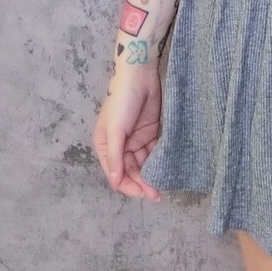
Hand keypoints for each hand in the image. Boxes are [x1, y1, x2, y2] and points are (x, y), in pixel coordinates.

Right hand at [93, 65, 161, 200]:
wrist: (139, 75)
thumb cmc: (121, 101)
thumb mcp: (115, 130)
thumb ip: (116, 157)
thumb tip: (115, 182)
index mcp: (106, 147)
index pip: (116, 174)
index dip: (128, 186)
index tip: (142, 194)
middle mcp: (120, 147)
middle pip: (131, 171)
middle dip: (142, 184)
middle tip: (156, 195)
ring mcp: (136, 140)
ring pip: (143, 164)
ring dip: (150, 175)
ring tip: (161, 188)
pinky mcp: (150, 133)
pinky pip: (153, 152)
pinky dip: (157, 161)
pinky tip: (165, 170)